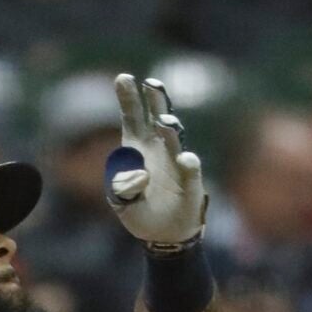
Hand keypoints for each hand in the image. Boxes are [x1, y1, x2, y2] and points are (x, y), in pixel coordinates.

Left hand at [104, 75, 208, 248]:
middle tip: (150, 84)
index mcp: (138, 147)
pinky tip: (185, 159)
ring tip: (163, 121)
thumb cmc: (140, 212)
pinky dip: (189, 164)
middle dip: (155, 100)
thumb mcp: (121, 202)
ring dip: (170, 130)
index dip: (128, 98)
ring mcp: (177, 163)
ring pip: (175, 140)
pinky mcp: (191, 183)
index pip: (133, 117)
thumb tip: (136, 175)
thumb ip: (121, 188)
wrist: (165, 235)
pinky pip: (191, 171)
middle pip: (156, 118)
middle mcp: (159, 149)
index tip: (122, 77)